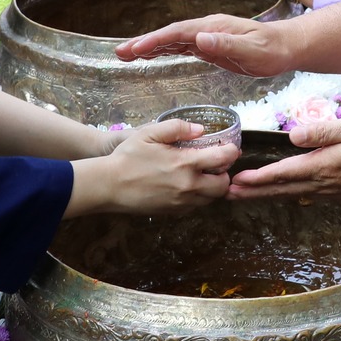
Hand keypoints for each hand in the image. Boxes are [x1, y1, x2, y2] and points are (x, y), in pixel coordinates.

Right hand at [72, 119, 236, 215]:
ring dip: (211, 187)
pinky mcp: (173, 212)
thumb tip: (200, 129)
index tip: (230, 148)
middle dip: (223, 175)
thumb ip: (177, 128)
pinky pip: (194, 206)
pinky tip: (185, 186)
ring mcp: (181, 202)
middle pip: (222, 186)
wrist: (108, 186)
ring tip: (200, 175)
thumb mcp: (149, 133)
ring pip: (210, 199)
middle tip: (215, 165)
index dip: (231, 152)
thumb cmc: (127, 157)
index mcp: (185, 164)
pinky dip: (197, 197)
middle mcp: (188, 186)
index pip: (223, 159)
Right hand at [116, 14, 296, 77]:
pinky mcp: (210, 46)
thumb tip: (199, 39)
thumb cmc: (272, 50)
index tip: (135, 49)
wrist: (287, 46)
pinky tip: (153, 55)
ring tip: (127, 54)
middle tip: (119, 53)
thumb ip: (226, 45)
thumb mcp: (252, 50)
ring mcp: (208, 36)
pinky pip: (182, 47)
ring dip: (150, 47)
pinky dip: (165, 50)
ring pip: (173, 41)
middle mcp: (207, 29)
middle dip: (144, 43)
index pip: (178, 33)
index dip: (155, 41)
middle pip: (170, 35)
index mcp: (213, 27)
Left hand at [227, 114, 340, 201]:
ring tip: (246, 195)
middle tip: (227, 194)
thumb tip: (293, 136)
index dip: (257, 178)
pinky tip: (284, 194)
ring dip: (268, 194)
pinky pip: (308, 195)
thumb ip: (323, 132)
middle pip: (282, 189)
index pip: (283, 174)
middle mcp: (325, 183)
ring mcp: (334, 190)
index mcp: (324, 166)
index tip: (235, 181)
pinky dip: (289, 195)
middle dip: (254, 192)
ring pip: (293, 194)